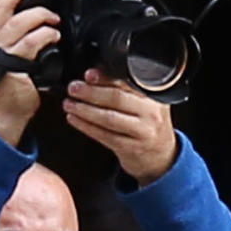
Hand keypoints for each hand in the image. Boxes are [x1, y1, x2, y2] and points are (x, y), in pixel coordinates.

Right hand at [0, 0, 61, 147]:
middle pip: (0, 5)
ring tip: (52, 20)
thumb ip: (17, 39)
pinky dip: (44, 35)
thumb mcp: (10, 57)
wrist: (4, 115)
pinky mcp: (12, 64)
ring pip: (17, 21)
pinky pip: (30, 42)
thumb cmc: (9, 90)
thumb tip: (35, 22)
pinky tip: (53, 36)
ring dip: (39, 15)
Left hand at [65, 73, 180, 182]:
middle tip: (73, 88)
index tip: (88, 75)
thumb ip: (124, 88)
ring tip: (70, 104)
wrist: (160, 155)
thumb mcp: (144, 103)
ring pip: (109, 118)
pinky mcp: (132, 148)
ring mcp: (144, 132)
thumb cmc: (147, 124)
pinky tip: (75, 119)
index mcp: (155, 97)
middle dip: (91, 92)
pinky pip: (104, 135)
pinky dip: (86, 126)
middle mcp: (152, 114)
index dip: (106, 77)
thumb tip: (93, 74)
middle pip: (117, 99)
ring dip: (84, 110)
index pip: (128, 83)